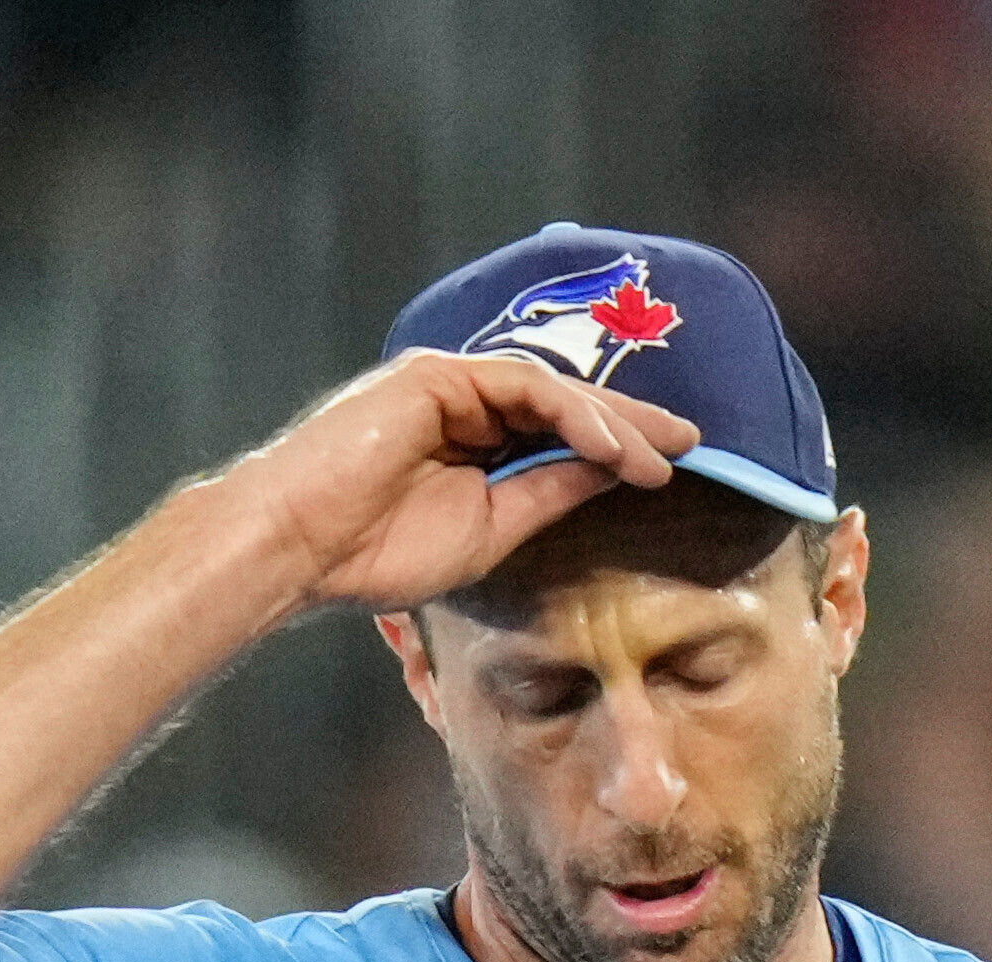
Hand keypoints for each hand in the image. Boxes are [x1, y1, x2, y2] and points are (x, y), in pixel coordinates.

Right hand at [219, 350, 697, 615]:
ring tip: (659, 457)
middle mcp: (463, 403)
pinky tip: (609, 446)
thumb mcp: (490, 529)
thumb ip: (548, 493)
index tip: (670, 470)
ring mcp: (449, 385)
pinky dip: (571, 414)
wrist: (299, 547)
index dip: (617, 447)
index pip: (559, 433)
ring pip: (551, 390)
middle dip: (632, 422)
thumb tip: (614, 473)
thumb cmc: (374, 553)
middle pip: (565, 403)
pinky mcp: (436, 377)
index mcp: (471, 441)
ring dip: (612, 423)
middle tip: (693, 441)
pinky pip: (523, 386)